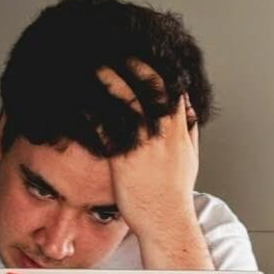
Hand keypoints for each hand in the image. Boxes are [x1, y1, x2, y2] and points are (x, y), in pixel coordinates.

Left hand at [96, 61, 199, 237]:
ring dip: (112, 81)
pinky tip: (83, 101)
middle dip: (136, 66)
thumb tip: (189, 112)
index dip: (159, 70)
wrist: (166, 221)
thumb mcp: (190, 159)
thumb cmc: (175, 194)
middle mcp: (163, 135)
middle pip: (152, 89)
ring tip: (97, 66)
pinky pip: (108, 129)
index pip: (173, 90)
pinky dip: (95, 112)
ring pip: (129, 103)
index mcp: (179, 132)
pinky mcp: (124, 160)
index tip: (146, 56)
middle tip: (120, 52)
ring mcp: (144, 146)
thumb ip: (188, 132)